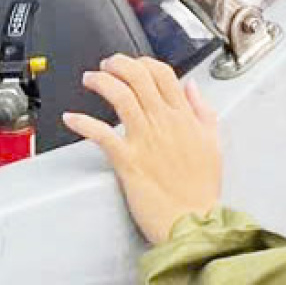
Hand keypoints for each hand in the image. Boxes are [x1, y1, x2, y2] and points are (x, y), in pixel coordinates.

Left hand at [63, 54, 222, 246]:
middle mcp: (164, 123)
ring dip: (101, 82)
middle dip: (118, 64)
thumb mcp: (213, 143)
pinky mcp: (128, 161)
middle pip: (138, 76)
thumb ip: (203, 111)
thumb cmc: (201, 189)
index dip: (143, 62)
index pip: (163, 73)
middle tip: (106, 65)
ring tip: (90, 79)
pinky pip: (102, 134)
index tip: (133, 63)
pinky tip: (71, 117)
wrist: (192, 223)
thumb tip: (191, 87)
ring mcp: (145, 140)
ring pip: (120, 96)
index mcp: (184, 118)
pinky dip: (84, 122)